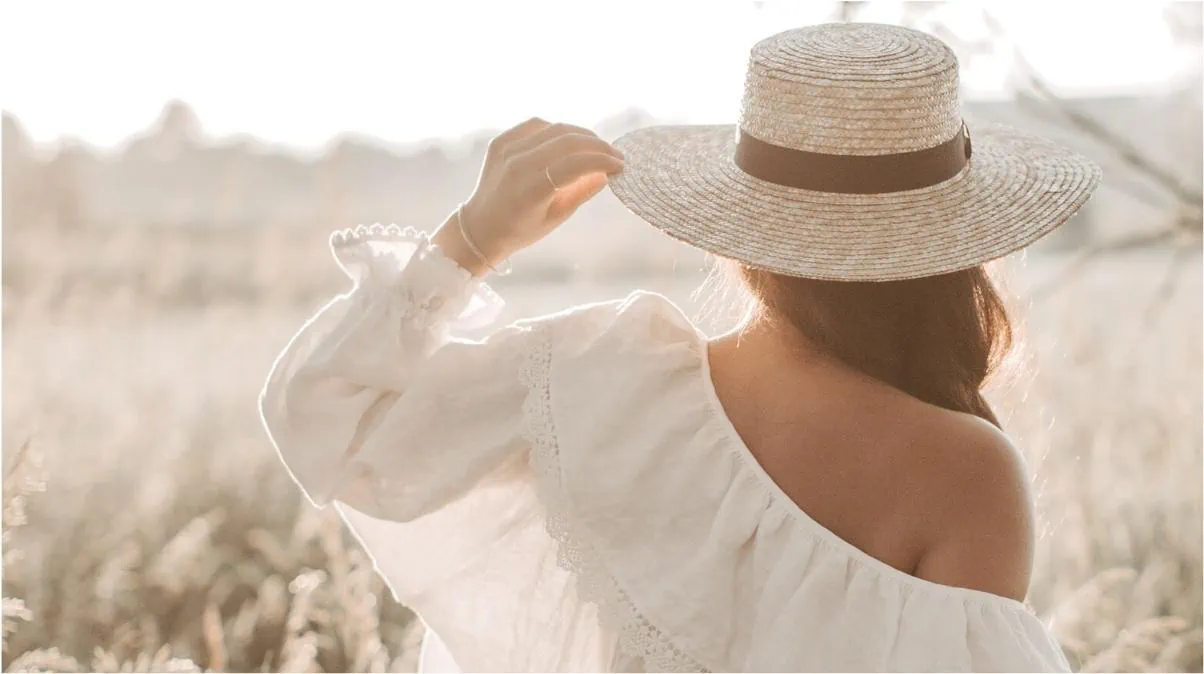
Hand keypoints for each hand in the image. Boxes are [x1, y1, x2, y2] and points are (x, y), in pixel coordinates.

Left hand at [433, 118, 624, 274]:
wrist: (479, 227)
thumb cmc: (520, 230)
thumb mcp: (556, 218)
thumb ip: (581, 192)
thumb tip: (606, 173)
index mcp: (532, 190)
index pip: (577, 164)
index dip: (602, 161)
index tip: (620, 165)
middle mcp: (518, 165)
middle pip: (568, 141)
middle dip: (597, 145)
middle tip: (615, 154)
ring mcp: (507, 150)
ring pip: (554, 129)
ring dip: (581, 135)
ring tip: (597, 146)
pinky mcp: (500, 142)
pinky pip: (535, 126)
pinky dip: (556, 130)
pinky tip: (569, 140)